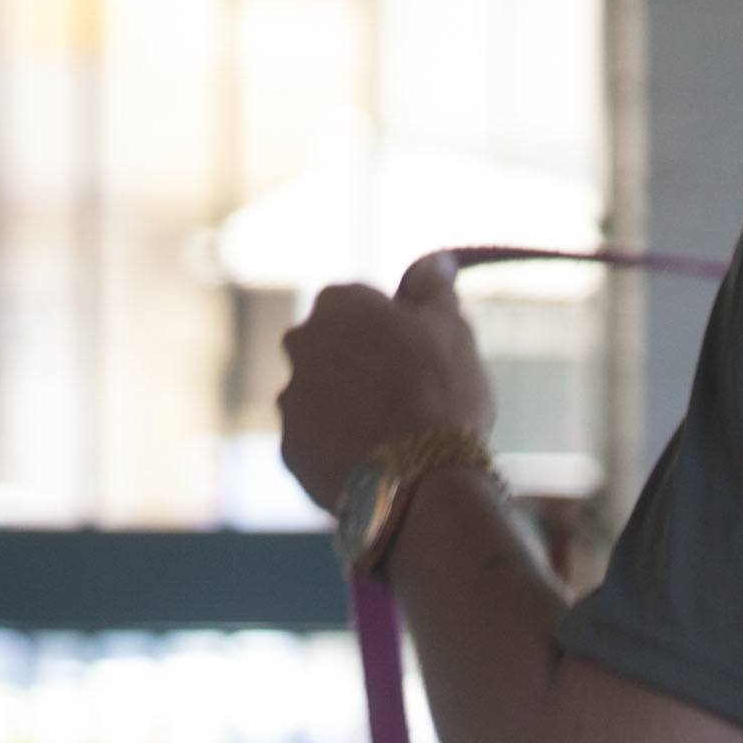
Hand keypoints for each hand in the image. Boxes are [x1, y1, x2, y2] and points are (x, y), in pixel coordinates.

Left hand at [276, 258, 495, 523]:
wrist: (420, 481)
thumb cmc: (441, 393)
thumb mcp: (452, 327)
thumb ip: (433, 288)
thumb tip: (434, 261)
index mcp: (336, 303)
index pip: (363, 306)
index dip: (395, 330)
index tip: (420, 356)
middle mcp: (299, 344)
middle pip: (334, 350)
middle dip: (363, 367)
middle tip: (408, 398)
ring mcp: (290, 400)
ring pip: (322, 398)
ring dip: (348, 410)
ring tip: (393, 440)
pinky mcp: (290, 452)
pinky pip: (317, 444)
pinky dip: (339, 450)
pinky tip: (375, 465)